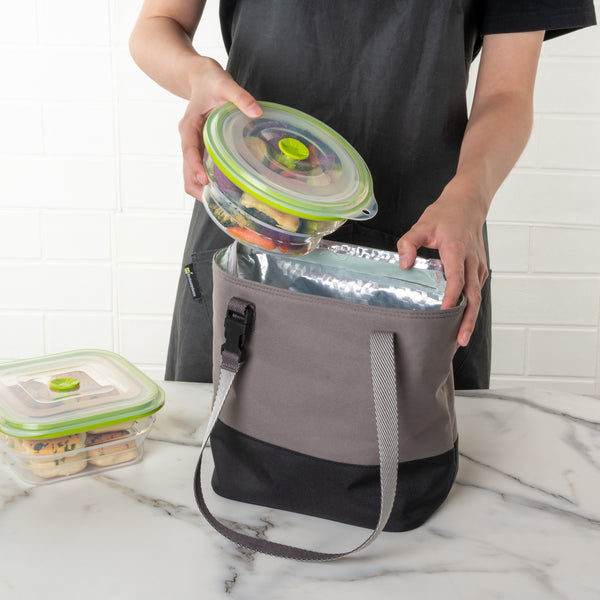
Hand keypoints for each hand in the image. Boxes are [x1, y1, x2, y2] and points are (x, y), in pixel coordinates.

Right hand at [178, 57, 261, 199]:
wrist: (198, 75)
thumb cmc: (208, 79)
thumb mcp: (224, 83)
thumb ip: (240, 97)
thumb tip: (257, 112)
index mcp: (189, 126)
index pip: (189, 151)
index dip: (194, 167)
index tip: (204, 181)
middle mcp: (188, 140)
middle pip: (186, 170)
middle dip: (197, 187)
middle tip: (216, 201)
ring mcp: (193, 146)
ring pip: (191, 174)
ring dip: (202, 189)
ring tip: (222, 201)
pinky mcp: (201, 149)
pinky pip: (201, 169)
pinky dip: (208, 181)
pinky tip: (224, 189)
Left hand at [396, 180, 488, 346]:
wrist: (469, 201)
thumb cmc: (445, 213)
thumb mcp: (421, 224)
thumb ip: (408, 243)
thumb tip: (403, 264)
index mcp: (457, 250)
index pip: (456, 278)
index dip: (452, 296)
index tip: (445, 312)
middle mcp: (472, 261)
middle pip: (473, 295)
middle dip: (468, 320)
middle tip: (460, 340)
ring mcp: (478, 265)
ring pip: (477, 295)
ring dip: (471, 317)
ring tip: (460, 337)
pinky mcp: (479, 268)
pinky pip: (477, 290)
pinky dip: (471, 306)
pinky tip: (462, 320)